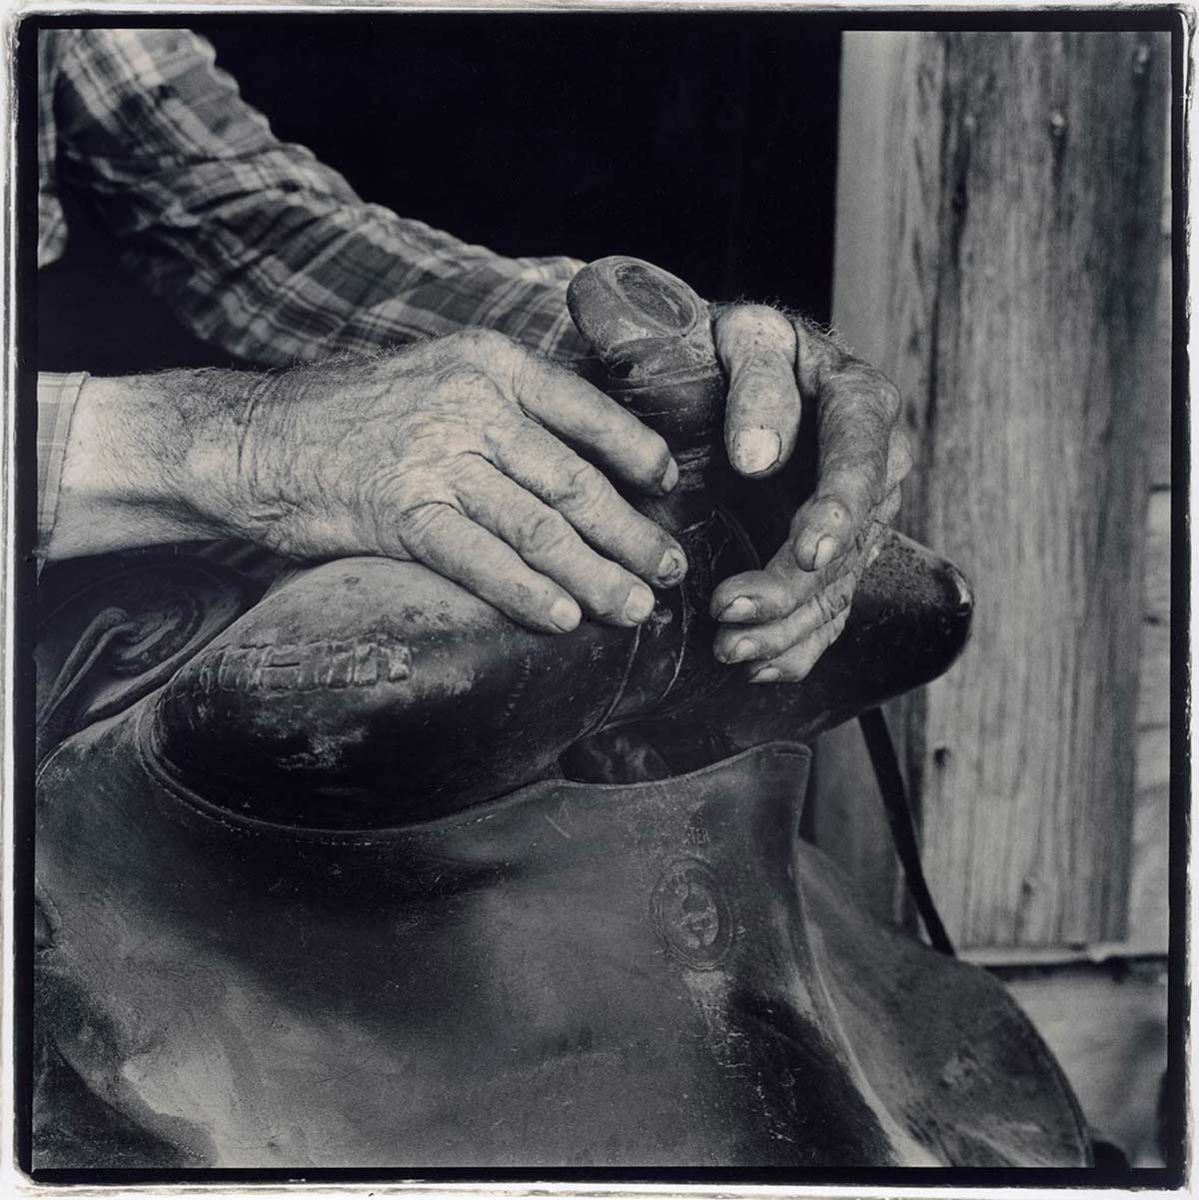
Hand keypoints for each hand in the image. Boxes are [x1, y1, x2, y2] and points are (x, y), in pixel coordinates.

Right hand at [49, 330, 687, 634]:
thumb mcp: (434, 380)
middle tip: (671, 569)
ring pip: (539, 526)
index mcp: (488, 364)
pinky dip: (527, 594)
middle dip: (630, 532)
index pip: (586, 410)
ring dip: (596, 574)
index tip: (669, 488)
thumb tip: (573, 460)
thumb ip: (502, 409)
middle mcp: (471, 405)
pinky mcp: (401, 512)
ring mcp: (436, 457)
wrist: (252, 437)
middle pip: (573, 480)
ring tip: (636, 608)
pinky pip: (481, 560)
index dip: (637, 453)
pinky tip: (564, 621)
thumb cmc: (351, 417)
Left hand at [707, 305, 912, 680]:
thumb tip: (757, 457)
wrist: (743, 368)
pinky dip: (796, 646)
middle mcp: (875, 466)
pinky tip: (760, 669)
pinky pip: (829, 610)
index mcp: (861, 403)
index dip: (837, 513)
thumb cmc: (740, 346)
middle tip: (727, 610)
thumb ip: (758, 384)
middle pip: (847, 542)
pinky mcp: (835, 554)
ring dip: (786, 629)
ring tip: (730, 650)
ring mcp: (859, 517)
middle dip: (791, 587)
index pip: (859, 463)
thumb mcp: (745, 337)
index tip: (807, 553)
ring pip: (837, 588)